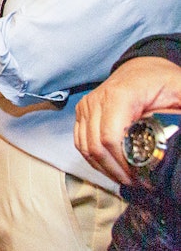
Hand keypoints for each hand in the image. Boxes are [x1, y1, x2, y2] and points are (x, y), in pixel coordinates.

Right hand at [75, 57, 180, 184]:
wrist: (142, 67)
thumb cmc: (161, 80)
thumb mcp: (180, 90)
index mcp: (119, 95)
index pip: (110, 137)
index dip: (124, 163)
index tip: (143, 178)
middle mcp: (97, 100)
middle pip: (96, 146)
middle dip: (115, 171)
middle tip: (137, 183)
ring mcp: (86, 106)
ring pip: (85, 147)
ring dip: (104, 168)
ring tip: (126, 178)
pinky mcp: (82, 112)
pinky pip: (80, 142)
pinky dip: (93, 159)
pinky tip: (111, 167)